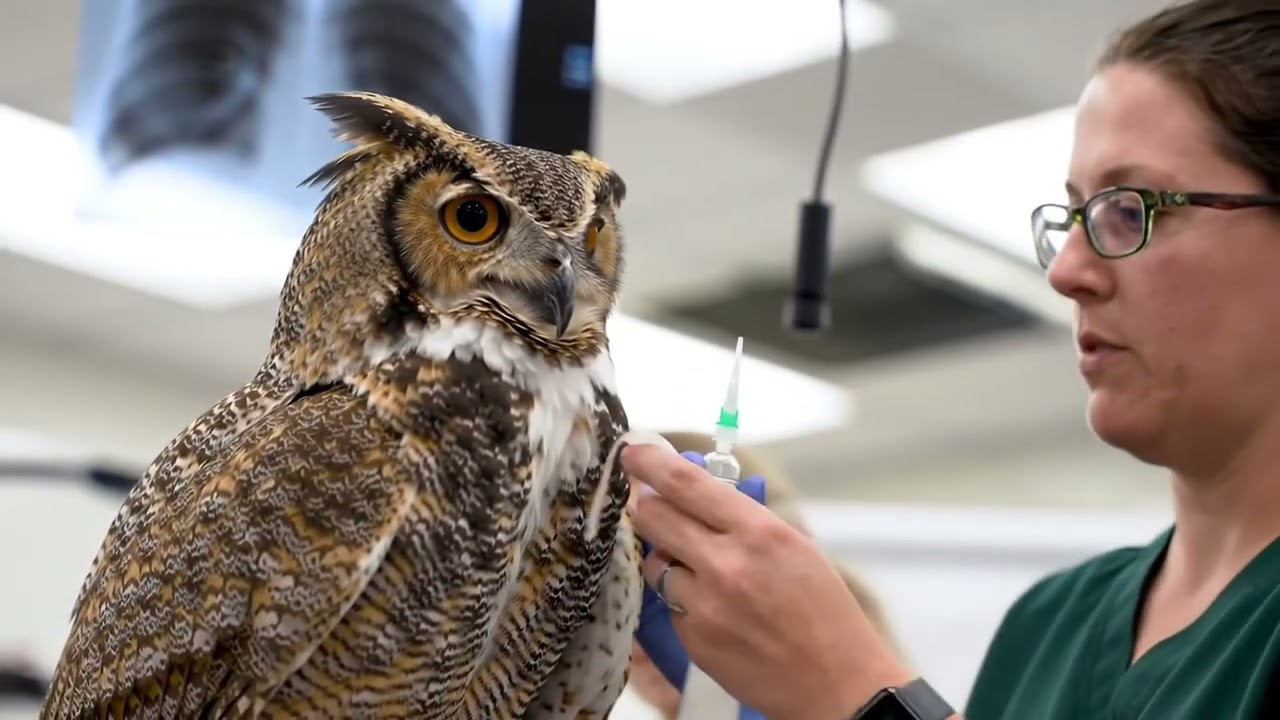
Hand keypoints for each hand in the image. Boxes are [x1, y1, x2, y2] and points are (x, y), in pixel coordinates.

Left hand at [627, 444, 914, 719]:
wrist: (836, 684)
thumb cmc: (823, 612)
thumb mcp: (794, 548)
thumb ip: (742, 517)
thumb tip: (692, 489)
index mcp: (759, 533)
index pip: (686, 484)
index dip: (650, 463)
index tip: (632, 452)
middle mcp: (726, 565)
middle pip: (654, 517)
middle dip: (645, 506)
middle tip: (648, 504)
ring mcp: (704, 605)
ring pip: (655, 562)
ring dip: (668, 558)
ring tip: (704, 571)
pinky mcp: (692, 639)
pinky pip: (670, 603)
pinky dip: (685, 599)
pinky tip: (718, 612)